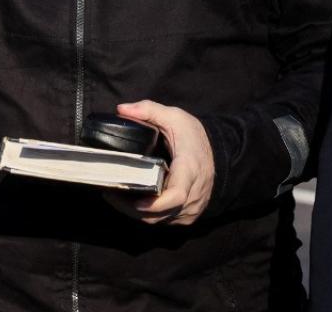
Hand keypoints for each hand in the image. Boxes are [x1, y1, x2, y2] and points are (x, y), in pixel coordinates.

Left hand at [110, 100, 213, 225]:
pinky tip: (133, 202)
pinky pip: (164, 221)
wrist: (220, 154)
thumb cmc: (195, 137)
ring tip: (116, 197)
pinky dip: (147, 216)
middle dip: (132, 208)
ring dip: (136, 214)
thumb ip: (148, 110)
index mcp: (189, 170)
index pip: (176, 195)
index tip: (134, 200)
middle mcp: (192, 194)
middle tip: (110, 194)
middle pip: (160, 213)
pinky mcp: (187, 216)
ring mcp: (191, 208)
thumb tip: (122, 109)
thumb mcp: (175, 117)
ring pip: (159, 220)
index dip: (154, 203)